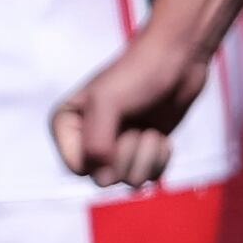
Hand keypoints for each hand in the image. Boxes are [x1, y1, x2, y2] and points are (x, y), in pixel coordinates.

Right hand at [51, 29, 210, 188]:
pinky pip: (148, 177)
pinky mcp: (140, 152)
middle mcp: (85, 140)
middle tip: (137, 128)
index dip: (102, 159)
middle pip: (104, 178)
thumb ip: (96, 143)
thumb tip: (102, 178)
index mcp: (66, 126)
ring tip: (149, 130)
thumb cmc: (137, 74)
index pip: (77, 167)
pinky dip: (160, 159)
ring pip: (128, 181)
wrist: (177, 61)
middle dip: (128, 156)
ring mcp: (114, 147)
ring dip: (147, 156)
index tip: (118, 133)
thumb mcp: (107, 104)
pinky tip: (159, 136)